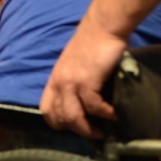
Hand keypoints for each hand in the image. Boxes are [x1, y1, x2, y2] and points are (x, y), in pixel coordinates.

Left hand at [39, 23, 124, 137]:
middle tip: (93, 133)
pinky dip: (105, 114)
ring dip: (88, 129)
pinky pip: (94, 107)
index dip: (59, 123)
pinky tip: (114, 113)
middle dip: (76, 130)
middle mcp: (59, 82)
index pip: (47, 109)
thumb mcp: (74, 65)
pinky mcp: (87, 80)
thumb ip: (73, 82)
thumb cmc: (92, 44)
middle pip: (59, 117)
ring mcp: (71, 81)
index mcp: (54, 79)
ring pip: (73, 117)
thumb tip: (82, 104)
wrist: (103, 27)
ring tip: (102, 132)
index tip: (75, 127)